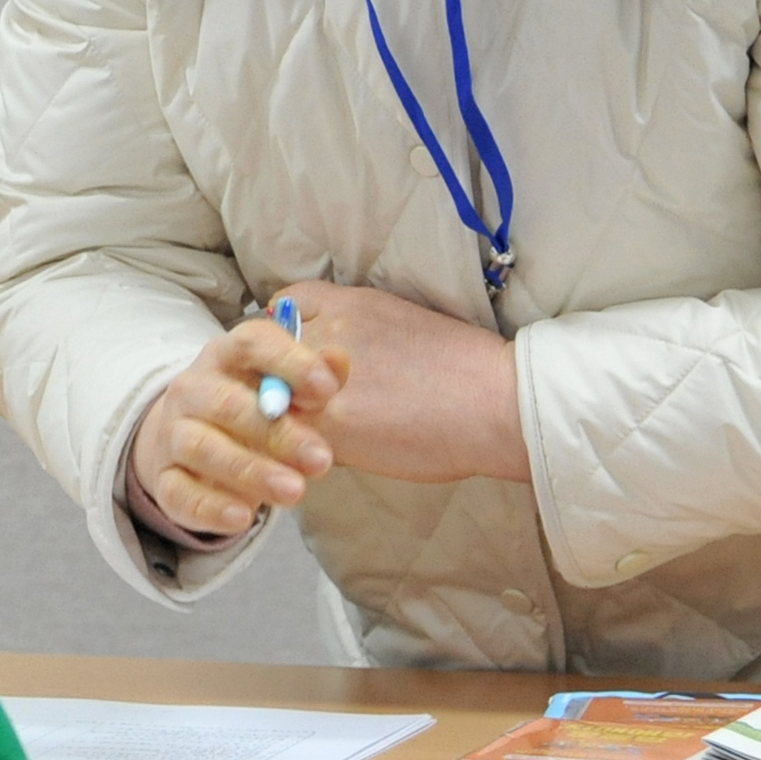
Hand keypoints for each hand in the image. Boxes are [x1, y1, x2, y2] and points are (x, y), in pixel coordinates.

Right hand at [127, 304, 349, 541]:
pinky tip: (243, 517)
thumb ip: (314, 377)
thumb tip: (338, 359)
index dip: (289, 363)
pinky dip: (210, 508)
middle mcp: (192, 389)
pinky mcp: (165, 478)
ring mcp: (173, 434)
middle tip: (321, 460)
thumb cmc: (252, 410)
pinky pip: (179, 493)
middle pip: (226, 404)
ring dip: (250, 471)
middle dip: (277, 433)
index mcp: (226, 356)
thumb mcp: (286, 390)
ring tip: (294, 491)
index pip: (251, 344)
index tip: (327, 390)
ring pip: (202, 448)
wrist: (187, 440)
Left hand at [274, 280, 530, 485]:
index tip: (289, 358)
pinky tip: (325, 456)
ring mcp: (322, 381)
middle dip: (271, 377)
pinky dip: (299, 449)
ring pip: (272, 397)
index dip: (280, 336)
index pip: (281, 307)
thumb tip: (323, 348)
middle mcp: (326, 333)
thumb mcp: (399, 320)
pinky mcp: (331, 426)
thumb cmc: (461, 366)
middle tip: (289, 403)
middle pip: (265, 352)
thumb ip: (352, 327)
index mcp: (346, 303)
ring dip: (281, 416)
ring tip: (305, 435)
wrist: (495, 402)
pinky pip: (291, 437)